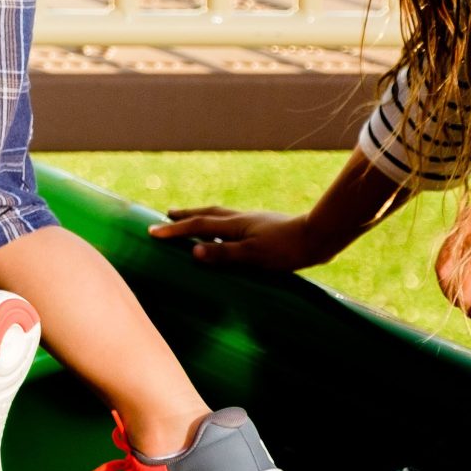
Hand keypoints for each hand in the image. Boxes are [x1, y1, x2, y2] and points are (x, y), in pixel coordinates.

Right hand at [150, 206, 333, 271]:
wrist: (318, 236)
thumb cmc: (286, 250)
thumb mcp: (253, 256)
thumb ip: (223, 253)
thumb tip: (193, 252)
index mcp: (234, 225)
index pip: (197, 226)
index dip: (173, 230)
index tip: (151, 232)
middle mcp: (240, 219)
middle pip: (206, 214)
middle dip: (185, 215)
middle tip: (167, 215)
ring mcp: (253, 221)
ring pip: (220, 216)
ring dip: (202, 216)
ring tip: (191, 219)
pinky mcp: (263, 226)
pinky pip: (232, 222)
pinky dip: (219, 223)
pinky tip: (227, 232)